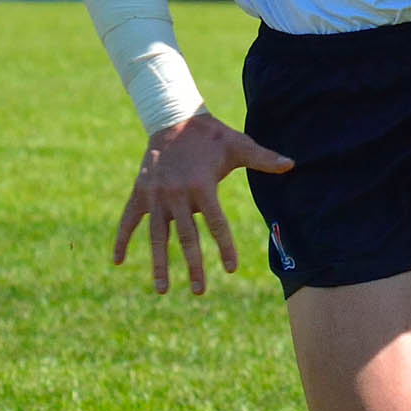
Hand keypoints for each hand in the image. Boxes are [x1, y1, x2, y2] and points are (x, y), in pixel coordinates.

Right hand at [114, 111, 293, 295]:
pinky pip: (128, 220)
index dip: (225, 246)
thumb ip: (263, 158)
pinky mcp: (140, 193)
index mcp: (201, 185)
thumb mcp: (238, 144)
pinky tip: (117, 262)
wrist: (173, 118)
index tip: (231, 269)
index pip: (216, 223)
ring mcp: (155, 195)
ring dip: (159, 263)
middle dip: (194, 265)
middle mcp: (176, 193)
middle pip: (186, 237)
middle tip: (200, 291)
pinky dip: (122, 240)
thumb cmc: (211, 136)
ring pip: (156, 236)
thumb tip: (292, 164)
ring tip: (162, 289)